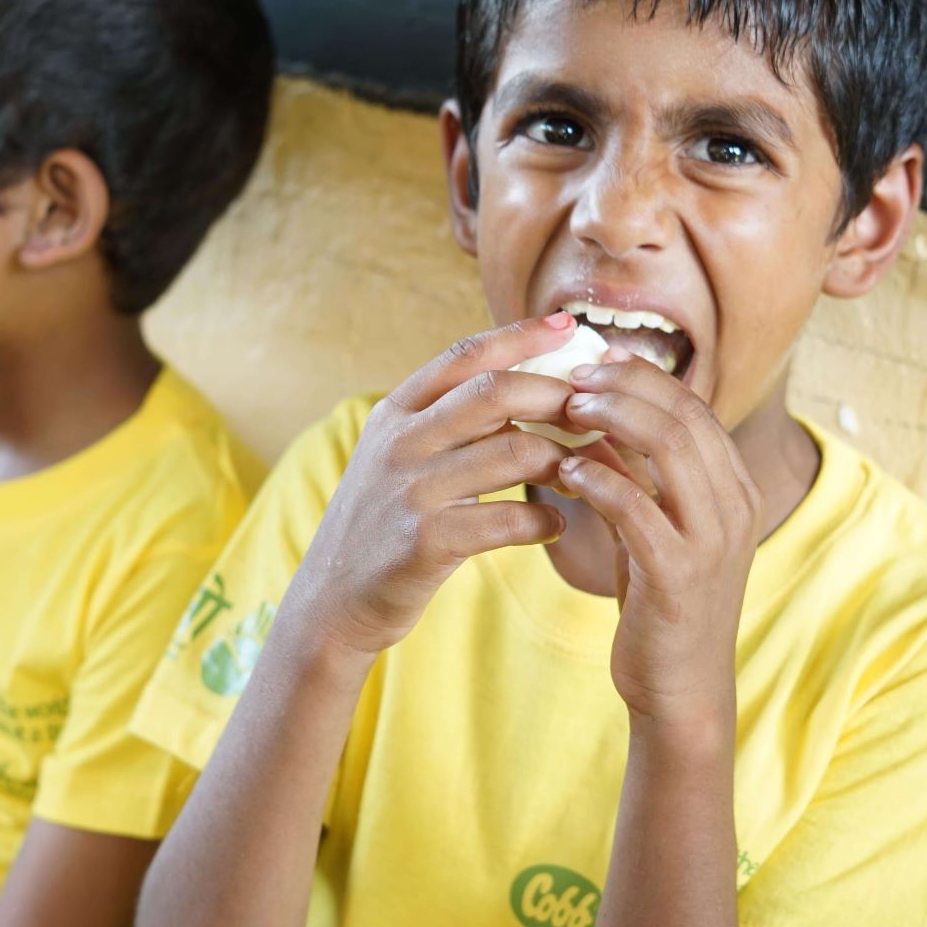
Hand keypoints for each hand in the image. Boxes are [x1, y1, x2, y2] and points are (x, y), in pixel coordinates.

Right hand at [296, 313, 582, 655]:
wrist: (332, 599)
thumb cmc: (383, 523)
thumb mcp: (395, 456)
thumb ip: (443, 420)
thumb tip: (521, 383)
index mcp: (395, 413)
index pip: (464, 356)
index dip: (520, 335)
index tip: (568, 327)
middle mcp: (400, 442)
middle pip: (495, 393)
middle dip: (556, 395)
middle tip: (594, 412)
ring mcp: (411, 490)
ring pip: (513, 452)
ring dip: (563, 461)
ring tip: (585, 475)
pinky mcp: (425, 541)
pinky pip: (508, 520)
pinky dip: (545, 521)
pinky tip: (555, 527)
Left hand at [556, 352, 762, 727]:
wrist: (681, 688)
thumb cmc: (660, 602)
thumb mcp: (654, 526)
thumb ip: (635, 473)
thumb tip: (591, 412)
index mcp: (735, 488)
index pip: (693, 406)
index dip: (642, 375)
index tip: (593, 359)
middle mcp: (735, 506)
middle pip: (682, 415)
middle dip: (623, 385)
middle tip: (571, 376)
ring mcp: (712, 540)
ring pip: (667, 449)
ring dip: (611, 419)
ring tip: (568, 409)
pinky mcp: (679, 575)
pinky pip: (637, 508)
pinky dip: (599, 479)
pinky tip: (566, 471)